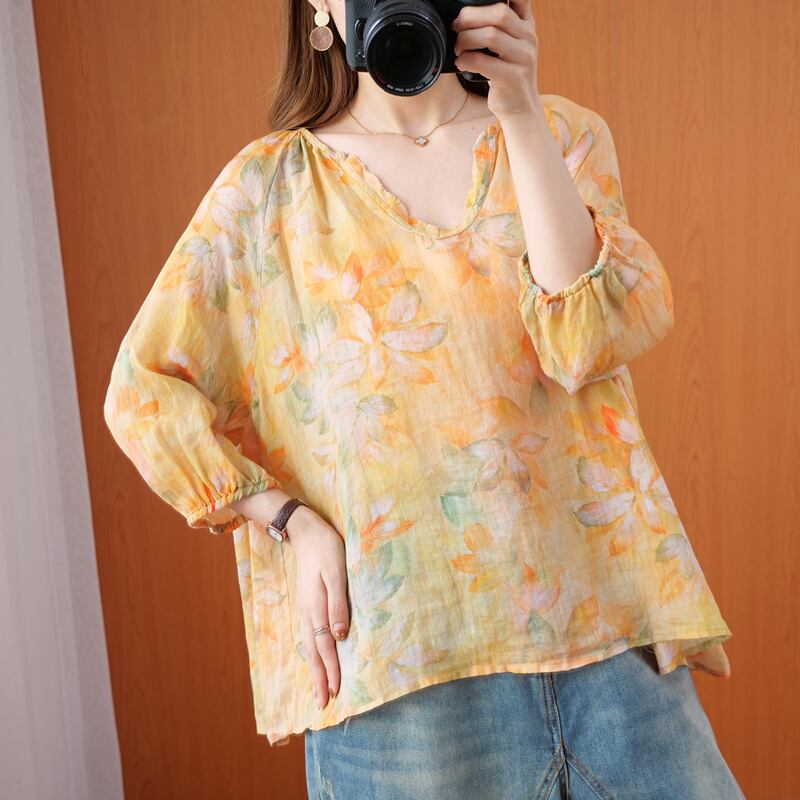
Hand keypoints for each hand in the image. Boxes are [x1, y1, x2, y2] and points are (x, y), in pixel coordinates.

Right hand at [285, 504, 349, 709]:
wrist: (304, 530)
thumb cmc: (326, 549)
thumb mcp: (336, 573)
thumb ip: (338, 604)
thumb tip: (340, 636)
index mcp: (316, 608)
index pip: (325, 647)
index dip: (331, 670)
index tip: (334, 694)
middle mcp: (307, 612)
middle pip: (314, 652)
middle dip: (320, 678)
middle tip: (323, 704)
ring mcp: (305, 608)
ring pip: (310, 646)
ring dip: (316, 668)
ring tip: (320, 688)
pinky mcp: (307, 602)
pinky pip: (309, 635)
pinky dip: (313, 652)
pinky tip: (316, 657)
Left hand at [451, 0, 540, 119]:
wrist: (520, 107)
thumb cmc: (508, 74)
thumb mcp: (511, 45)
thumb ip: (502, 25)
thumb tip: (468, 13)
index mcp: (527, 25)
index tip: (474, 2)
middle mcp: (529, 38)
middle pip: (499, 13)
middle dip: (470, 16)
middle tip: (456, 27)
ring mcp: (524, 58)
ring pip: (490, 35)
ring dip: (466, 39)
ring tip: (458, 48)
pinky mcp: (514, 78)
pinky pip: (483, 62)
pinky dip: (466, 60)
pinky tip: (461, 63)